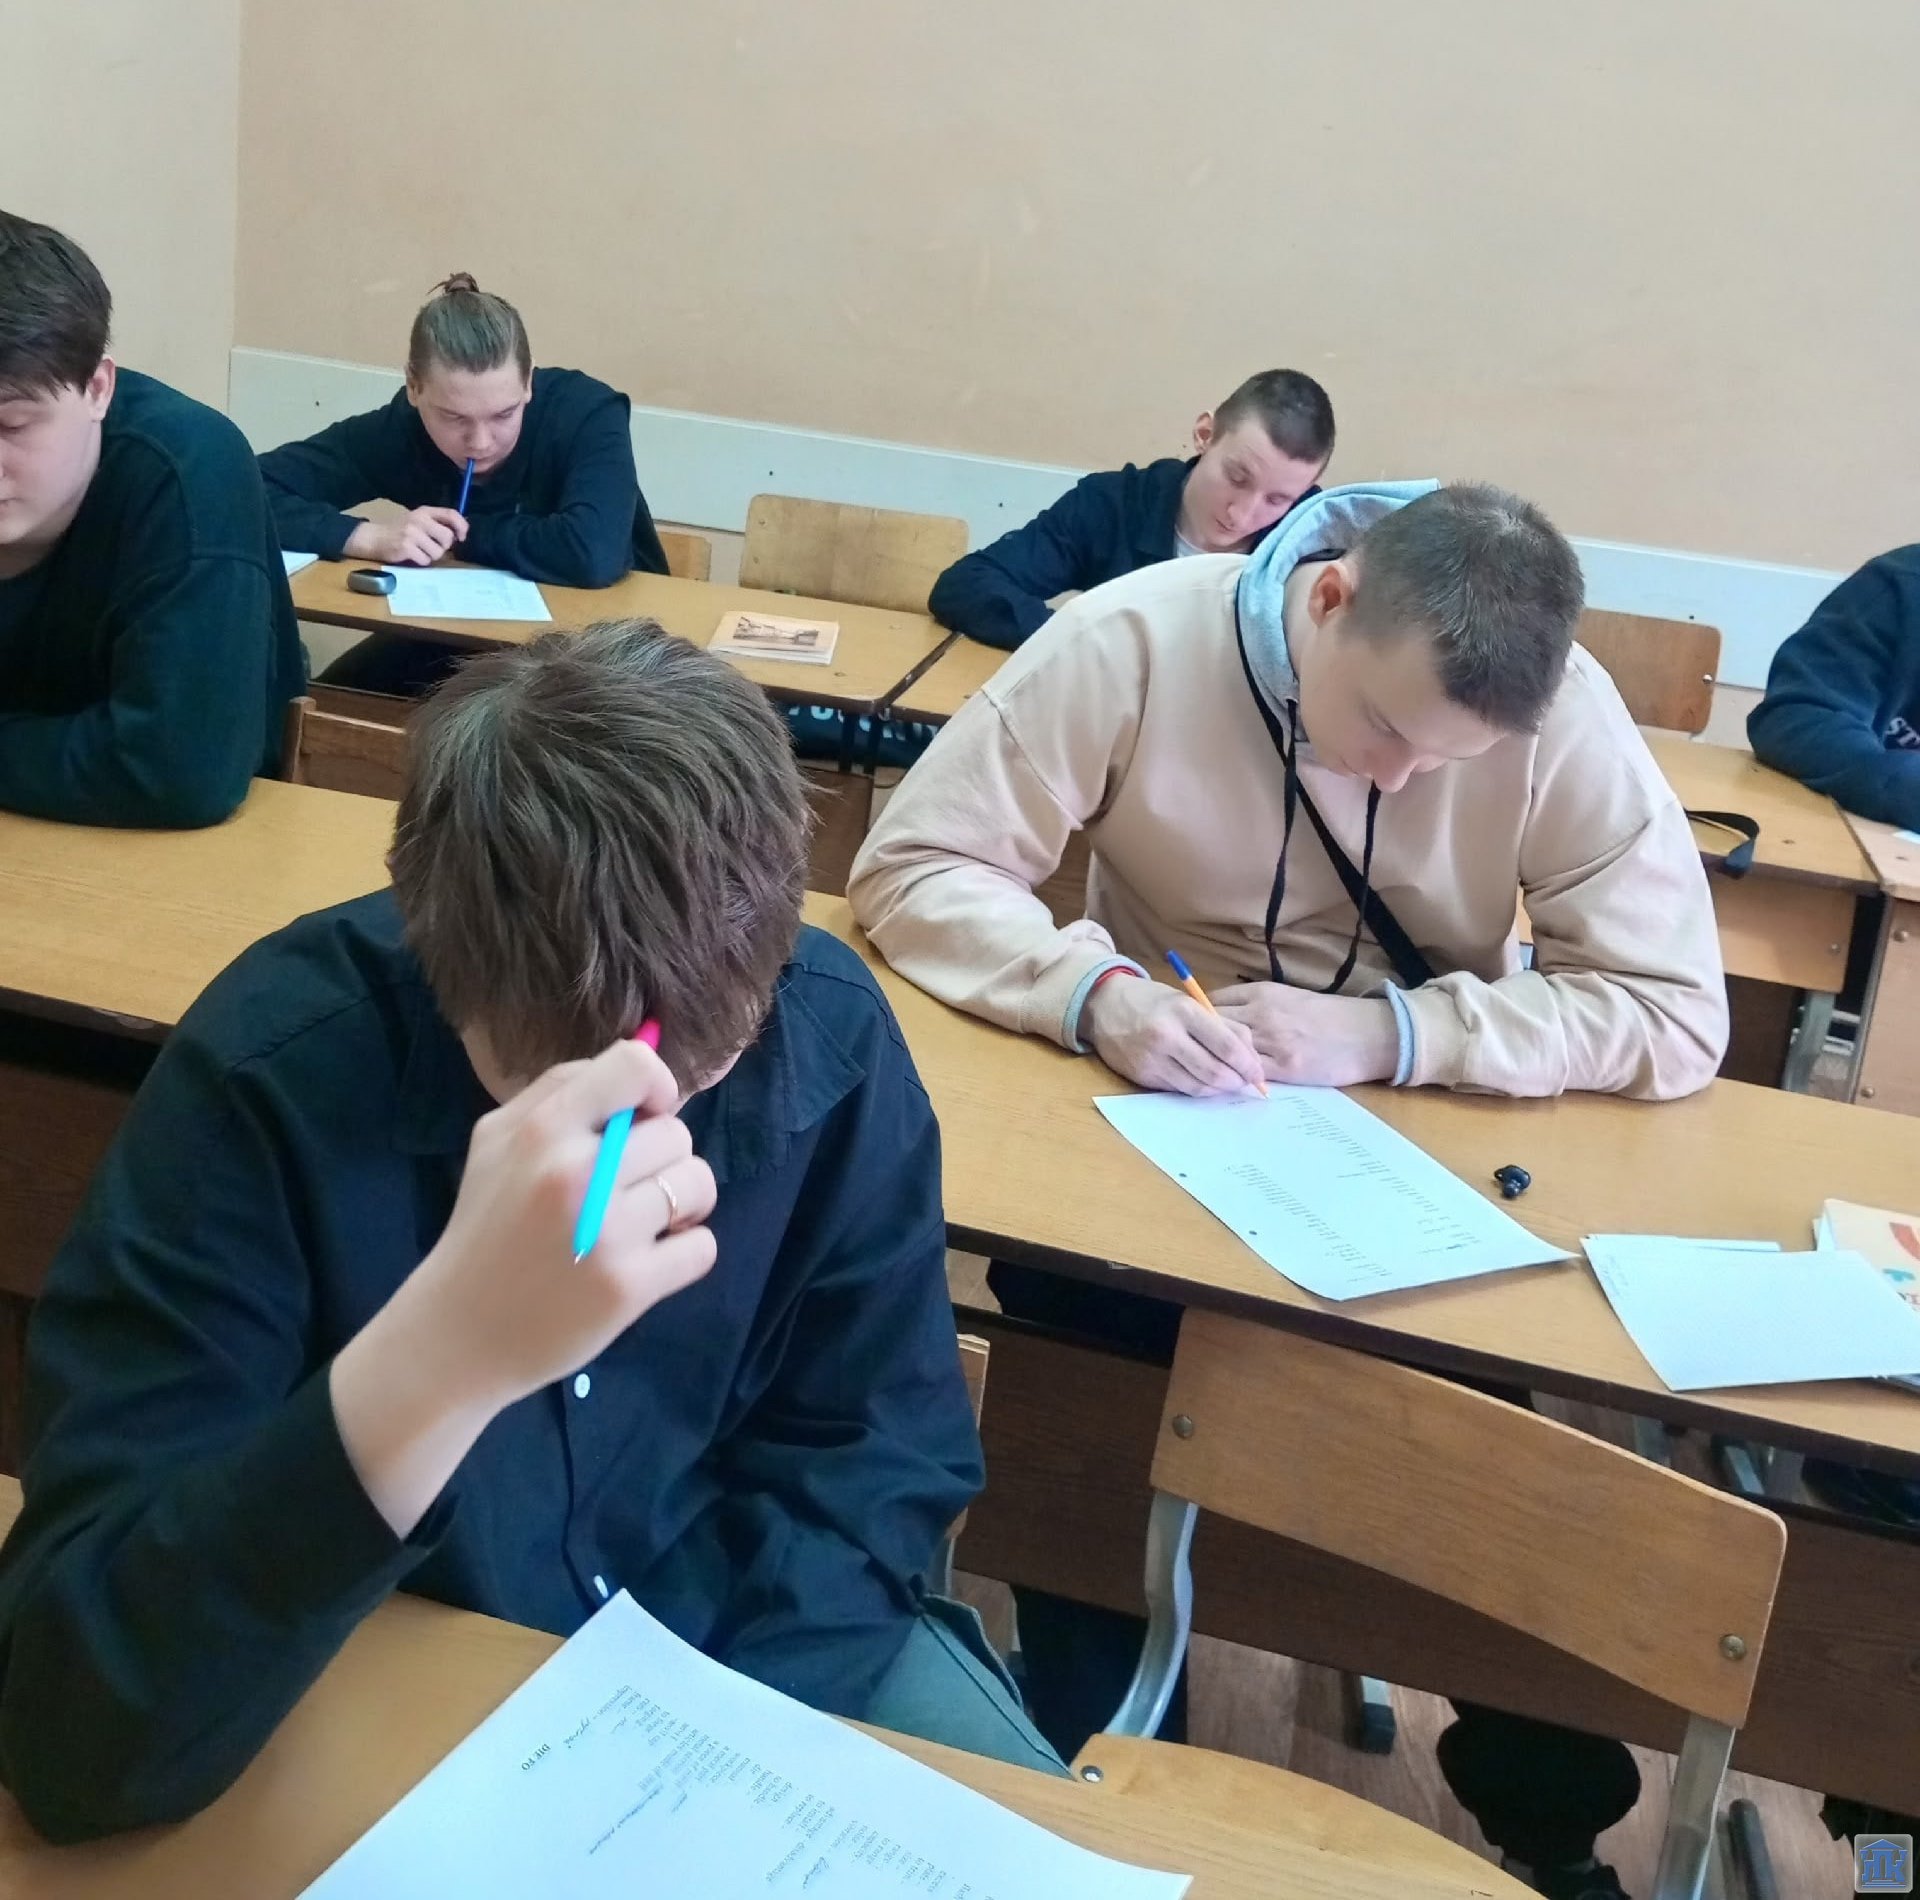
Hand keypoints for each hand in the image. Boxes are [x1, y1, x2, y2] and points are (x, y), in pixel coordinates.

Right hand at [331, 1038, 716, 1535]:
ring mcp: (604, 1232)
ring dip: (683, 1204)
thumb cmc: (485, 1228)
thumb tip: (645, 1071)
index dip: (658, 1086)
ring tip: (645, 1222)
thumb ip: (563, 1095)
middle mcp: (574, 1173)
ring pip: (698, 1184)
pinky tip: (647, 1261)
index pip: (636, 1067)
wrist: (457, 1334)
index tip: (646, 1117)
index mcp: (541, 1128)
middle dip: (662, 1160)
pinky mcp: (628, 1287)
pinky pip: (702, 1246)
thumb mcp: (497, 1142)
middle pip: (677, 1133)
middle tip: (626, 1190)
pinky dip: (684, 1252)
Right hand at [344, 506, 468, 566]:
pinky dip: (421, 562)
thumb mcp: (419, 520)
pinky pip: (425, 560)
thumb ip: (437, 524)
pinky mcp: (405, 547)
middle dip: (444, 546)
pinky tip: (412, 556)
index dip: (462, 526)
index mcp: (425, 511)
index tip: (461, 537)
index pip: (451, 514)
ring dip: (432, 556)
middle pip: (447, 537)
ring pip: (438, 552)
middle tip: (434, 546)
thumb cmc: (400, 530)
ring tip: (420, 551)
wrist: (374, 537)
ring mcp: (411, 533)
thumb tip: (459, 534)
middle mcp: (419, 519)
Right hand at [1081, 973, 1264, 1095]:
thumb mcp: (1189, 1002)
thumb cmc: (1154, 1001)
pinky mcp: (1142, 1076)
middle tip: (1245, 1082)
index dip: (1249, 1065)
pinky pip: (1179, 1089)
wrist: (1104, 1005)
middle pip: (1216, 1072)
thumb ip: (1222, 1025)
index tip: (1258, 1072)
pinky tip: (1202, 1081)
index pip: (1228, 1046)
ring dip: (1219, 1089)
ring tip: (1226, 1082)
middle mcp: (1167, 1036)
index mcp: (1184, 1011)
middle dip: (1237, 1082)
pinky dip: (1197, 1088)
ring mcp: (1152, 1059)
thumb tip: (1250, 1057)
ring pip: (1199, 1086)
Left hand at [1212, 982, 1400, 1087]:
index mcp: (1262, 993)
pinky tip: (1232, 1081)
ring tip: (1209, 1068)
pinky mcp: (1284, 1067)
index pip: (1213, 1002)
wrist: (1366, 1034)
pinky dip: (1236, 1077)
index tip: (1195, 1029)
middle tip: (1195, 1052)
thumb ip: (1255, 1004)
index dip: (1199, 1017)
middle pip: (1213, 1025)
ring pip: (1227, 1050)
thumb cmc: (1328, 1015)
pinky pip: (1247, 1072)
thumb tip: (1224, 1014)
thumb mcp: (1288, 997)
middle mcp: (1262, 1014)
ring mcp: (1272, 1041)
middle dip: (1200, 1038)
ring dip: (1215, 1060)